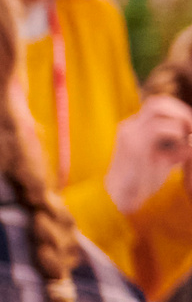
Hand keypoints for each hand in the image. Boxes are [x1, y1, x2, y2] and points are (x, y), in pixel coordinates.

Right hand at [105, 95, 191, 214]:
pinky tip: (178, 152)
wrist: (118, 199)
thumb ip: (177, 146)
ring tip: (186, 139)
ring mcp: (130, 133)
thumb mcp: (163, 158)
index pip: (160, 106)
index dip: (180, 112)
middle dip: (182, 112)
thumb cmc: (142, 181)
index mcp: (135, 128)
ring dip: (180, 121)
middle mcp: (130, 126)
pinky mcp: (133, 144)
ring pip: (159, 109)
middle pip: (159, 102)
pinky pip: (160, 128)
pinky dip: (176, 135)